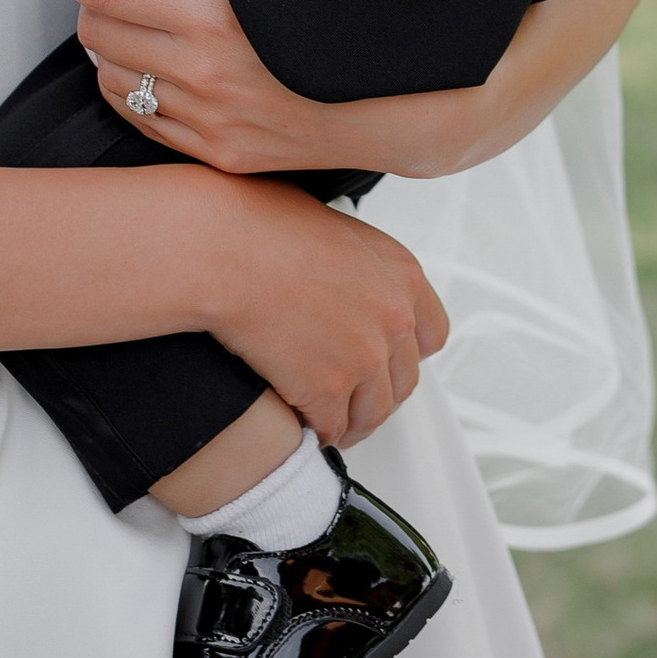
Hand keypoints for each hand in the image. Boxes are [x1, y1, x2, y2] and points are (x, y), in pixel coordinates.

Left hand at [7, 0, 369, 174]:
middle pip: (95, 28)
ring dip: (112, 41)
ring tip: (152, 18)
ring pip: (109, 76)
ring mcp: (204, 121)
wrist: (390, 104)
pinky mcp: (213, 154)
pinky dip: (134, 83)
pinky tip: (163, 63)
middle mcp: (200, 73)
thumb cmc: (331, 22)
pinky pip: (139, 117)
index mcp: (211, 16)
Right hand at [192, 176, 450, 445]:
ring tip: (331, 423)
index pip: (433, 333)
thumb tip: (348, 276)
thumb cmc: (259, 224)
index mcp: (401, 273)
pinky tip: (304, 426)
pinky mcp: (328, 388)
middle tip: (353, 396)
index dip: (407, 353)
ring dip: (352, 422)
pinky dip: (319, 432)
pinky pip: (332, 427)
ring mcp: (365, 357)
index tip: (388, 361)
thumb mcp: (334, 226)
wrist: (223, 249)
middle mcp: (394, 318)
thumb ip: (360, 261)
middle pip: (404, 379)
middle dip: (378, 392)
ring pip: (373, 413)